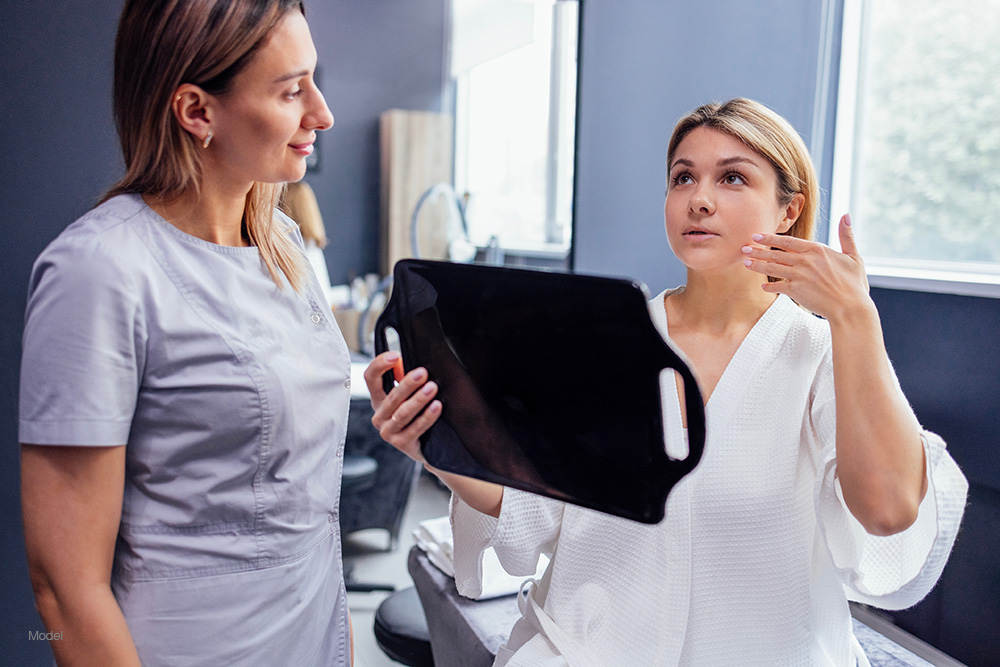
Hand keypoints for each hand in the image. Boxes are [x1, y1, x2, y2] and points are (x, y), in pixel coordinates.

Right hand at [363, 351, 441, 462]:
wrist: (425, 445)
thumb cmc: (415, 414)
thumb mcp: (408, 394)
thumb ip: (403, 376)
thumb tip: (403, 360)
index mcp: (378, 399)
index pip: (371, 378)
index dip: (380, 365)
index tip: (395, 355)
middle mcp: (379, 416)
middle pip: (391, 396)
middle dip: (408, 383)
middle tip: (423, 373)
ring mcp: (388, 432)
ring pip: (402, 413)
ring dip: (418, 400)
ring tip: (432, 388)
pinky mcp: (401, 444)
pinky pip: (415, 428)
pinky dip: (427, 417)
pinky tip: (437, 407)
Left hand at [741, 214, 872, 321]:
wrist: (851, 307)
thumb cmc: (854, 284)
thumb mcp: (853, 257)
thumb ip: (846, 236)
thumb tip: (846, 215)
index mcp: (817, 250)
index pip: (788, 241)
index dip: (770, 238)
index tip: (757, 235)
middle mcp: (805, 261)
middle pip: (776, 253)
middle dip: (758, 251)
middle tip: (743, 248)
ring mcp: (799, 276)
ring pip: (773, 268)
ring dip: (758, 265)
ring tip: (745, 263)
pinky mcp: (796, 291)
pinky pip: (778, 287)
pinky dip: (770, 287)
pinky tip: (763, 287)